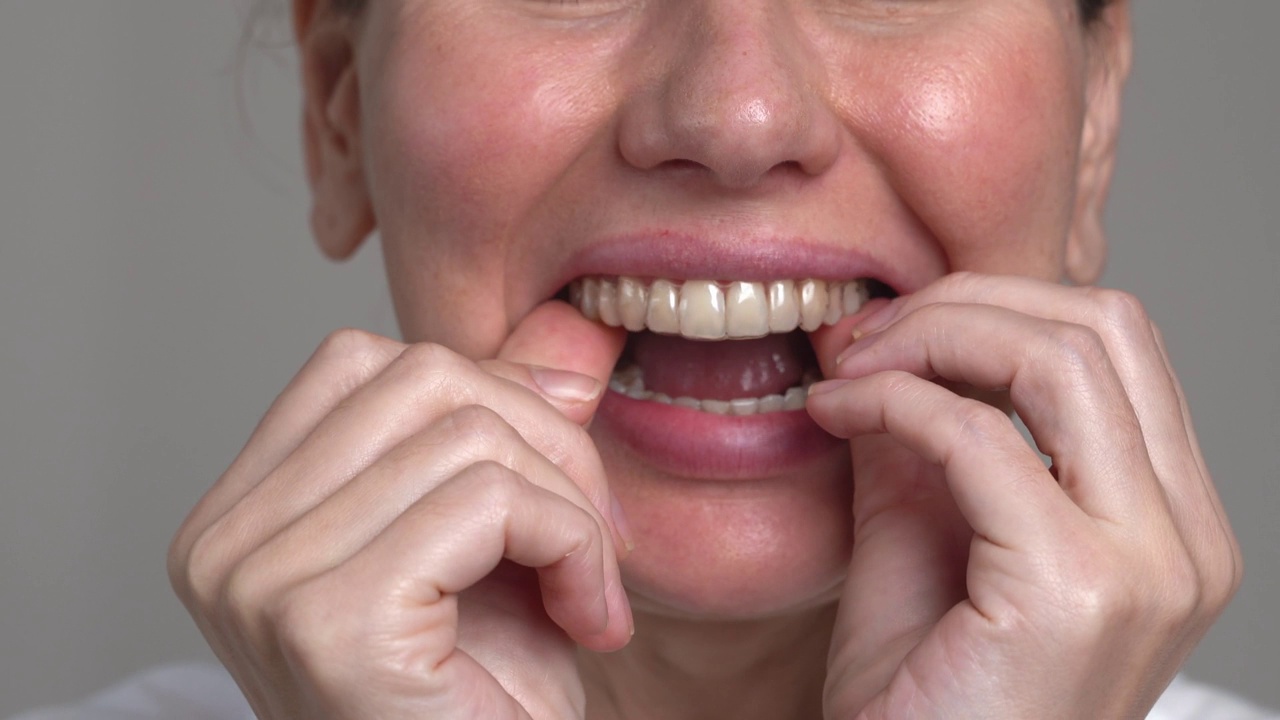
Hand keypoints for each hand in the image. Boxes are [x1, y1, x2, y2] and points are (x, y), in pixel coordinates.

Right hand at [168, 301, 632, 719]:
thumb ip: (507, 434)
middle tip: (592, 542)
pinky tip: (588, 622)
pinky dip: (573, 545)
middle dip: (546, 443)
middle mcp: (223, 543)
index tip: (549, 495)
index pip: (367, 364)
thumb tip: (568, 333)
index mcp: (241, 516)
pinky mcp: (328, 618)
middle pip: (419, 377)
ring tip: (588, 593)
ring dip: (571, 505)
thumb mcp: (495, 545)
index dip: (490, 401)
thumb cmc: (481, 707)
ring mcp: (259, 579)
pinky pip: (492, 498)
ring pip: (467, 428)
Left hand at [807, 272, 1241, 718]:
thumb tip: (893, 340)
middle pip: (1102, 327)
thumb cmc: (919, 702)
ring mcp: (1148, 564)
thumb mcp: (924, 537)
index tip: (889, 333)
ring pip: (1058, 355)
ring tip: (849, 370)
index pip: (1113, 346)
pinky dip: (895, 399)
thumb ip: (924, 439)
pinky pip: (977, 435)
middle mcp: (1183, 539)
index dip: (995, 309)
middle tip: (866, 336)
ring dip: (933, 336)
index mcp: (1165, 524)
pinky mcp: (1079, 589)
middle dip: (967, 302)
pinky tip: (834, 414)